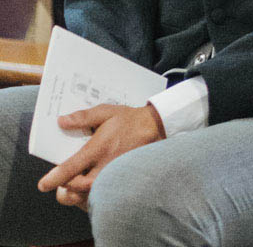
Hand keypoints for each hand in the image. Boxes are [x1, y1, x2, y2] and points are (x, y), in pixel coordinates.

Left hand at [37, 102, 163, 208]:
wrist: (153, 128)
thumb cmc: (128, 120)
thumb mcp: (106, 112)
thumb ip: (83, 117)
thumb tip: (62, 121)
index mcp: (99, 148)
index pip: (72, 167)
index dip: (55, 178)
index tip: (43, 184)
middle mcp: (104, 165)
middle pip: (77, 188)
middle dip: (64, 189)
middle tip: (59, 183)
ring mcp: (112, 175)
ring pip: (87, 195)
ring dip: (76, 193)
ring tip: (72, 185)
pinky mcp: (118, 180)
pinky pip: (99, 194)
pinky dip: (88, 194)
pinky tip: (87, 186)